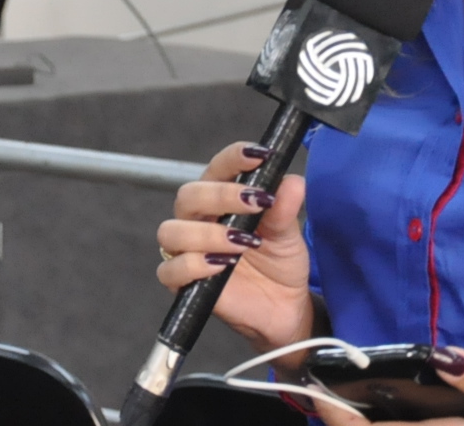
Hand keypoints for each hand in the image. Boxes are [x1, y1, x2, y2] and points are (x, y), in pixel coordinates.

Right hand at [156, 143, 313, 357]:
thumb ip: (285, 209)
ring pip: (172, 231)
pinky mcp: (183, 283)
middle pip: (188, 196)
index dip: (233, 158)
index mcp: (221, 198)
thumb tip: (293, 182)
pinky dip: (193, 265)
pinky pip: (170, 271)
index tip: (259, 155)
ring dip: (207, 234)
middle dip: (221, 196)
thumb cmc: (280, 263)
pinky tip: (221, 267)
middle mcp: (198, 219)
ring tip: (242, 243)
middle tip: (256, 203)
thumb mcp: (289, 236)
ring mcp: (187, 250)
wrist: (284, 307)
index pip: (217, 169)